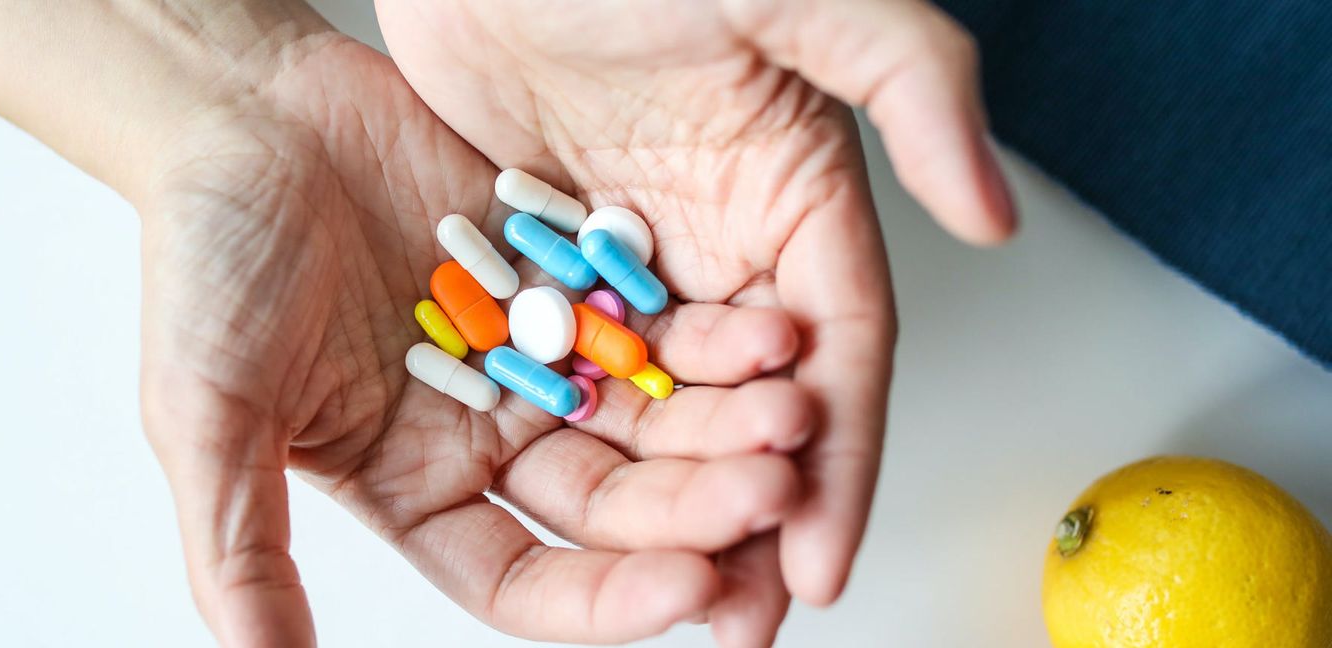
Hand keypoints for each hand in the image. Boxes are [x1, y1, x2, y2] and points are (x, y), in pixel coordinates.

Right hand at [138, 20, 818, 645]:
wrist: (245, 112)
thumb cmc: (204, 262)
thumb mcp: (207, 415)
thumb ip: (242, 550)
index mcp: (417, 492)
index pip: (528, 580)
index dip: (607, 598)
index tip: (687, 589)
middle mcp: (489, 436)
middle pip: (614, 504)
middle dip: (696, 507)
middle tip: (770, 488)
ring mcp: (537, 355)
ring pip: (651, 413)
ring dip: (724, 424)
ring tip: (791, 412)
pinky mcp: (570, 275)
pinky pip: (653, 315)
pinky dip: (710, 332)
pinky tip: (766, 334)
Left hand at [378, 1, 1016, 644]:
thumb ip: (913, 83)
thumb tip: (998, 219)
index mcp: (797, 200)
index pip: (838, 356)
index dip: (840, 463)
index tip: (821, 565)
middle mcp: (723, 247)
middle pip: (753, 408)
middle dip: (757, 516)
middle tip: (743, 617)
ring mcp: (633, 262)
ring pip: (664, 409)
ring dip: (671, 506)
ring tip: (665, 601)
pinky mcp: (551, 264)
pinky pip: (571, 373)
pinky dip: (582, 447)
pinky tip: (572, 519)